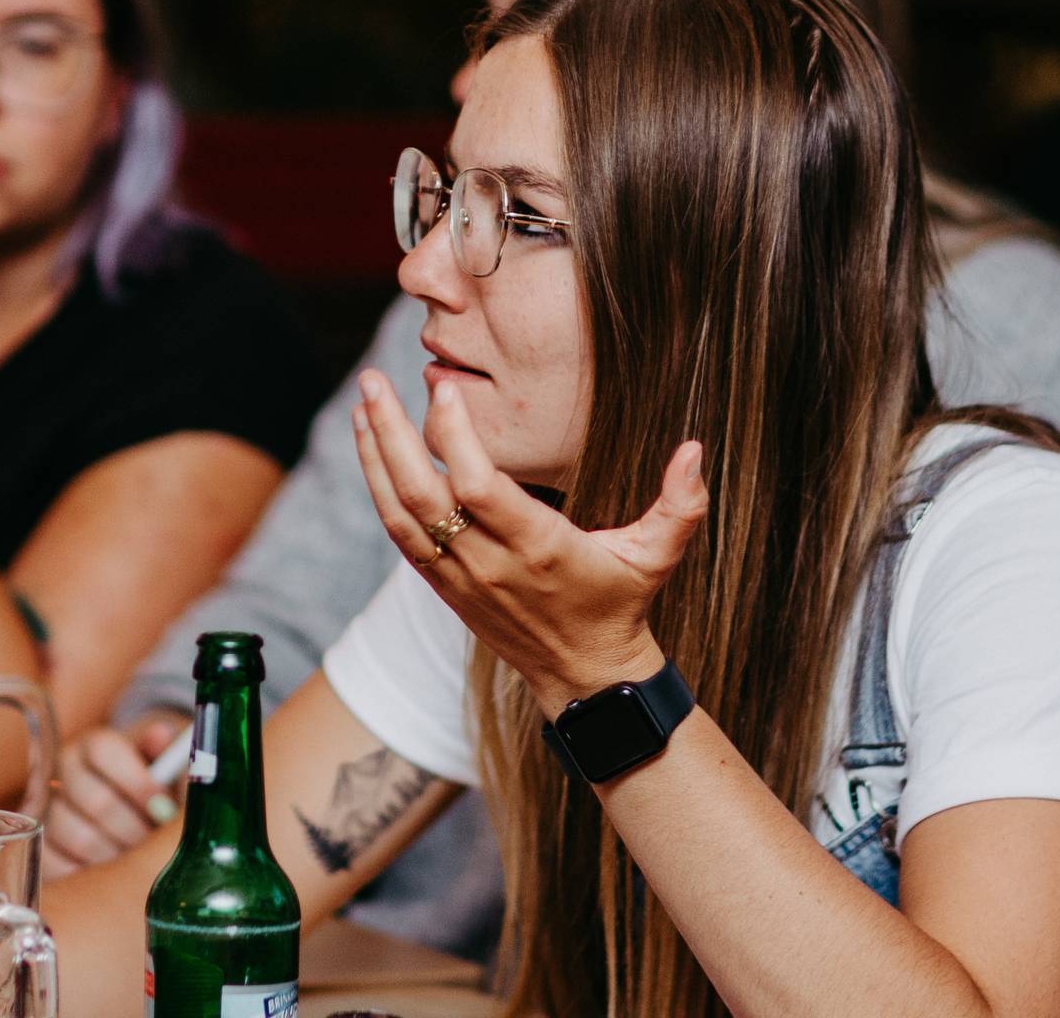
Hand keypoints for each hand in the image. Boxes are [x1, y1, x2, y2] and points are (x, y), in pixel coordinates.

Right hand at [46, 711, 191, 877]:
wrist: (134, 812)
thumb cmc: (156, 787)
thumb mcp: (168, 767)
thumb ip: (169, 754)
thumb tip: (160, 735)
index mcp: (93, 745)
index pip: (104, 750)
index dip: (137, 781)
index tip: (164, 806)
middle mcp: (63, 772)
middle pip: (95, 800)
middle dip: (134, 828)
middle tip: (156, 844)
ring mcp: (47, 810)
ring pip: (78, 836)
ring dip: (115, 855)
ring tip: (138, 861)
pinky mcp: (41, 846)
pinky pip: (57, 865)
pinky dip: (88, 876)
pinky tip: (110, 876)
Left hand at [350, 371, 707, 715]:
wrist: (583, 677)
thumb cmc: (620, 605)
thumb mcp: (658, 557)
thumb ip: (680, 504)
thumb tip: (696, 449)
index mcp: (539, 548)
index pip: (479, 487)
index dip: (454, 437)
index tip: (442, 389)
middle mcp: (489, 563)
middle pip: (424, 496)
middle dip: (391, 435)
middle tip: (373, 381)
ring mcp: (459, 577)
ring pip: (400, 514)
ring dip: (374, 456)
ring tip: (363, 403)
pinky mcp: (442, 585)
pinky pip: (400, 534)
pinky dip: (379, 489)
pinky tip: (370, 447)